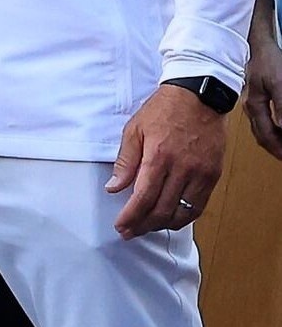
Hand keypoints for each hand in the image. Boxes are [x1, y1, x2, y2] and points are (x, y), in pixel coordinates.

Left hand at [106, 82, 226, 237]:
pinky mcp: (213, 174)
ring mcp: (201, 173)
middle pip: (161, 210)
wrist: (200, 94)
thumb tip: (114, 188)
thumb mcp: (135, 129)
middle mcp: (182, 167)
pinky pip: (198, 206)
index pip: (143, 198)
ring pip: (181, 213)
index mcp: (159, 156)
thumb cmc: (164, 109)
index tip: (121, 226)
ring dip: (162, 225)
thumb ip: (125, 161)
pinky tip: (170, 219)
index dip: (130, 217)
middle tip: (130, 232)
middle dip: (142, 226)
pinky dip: (183, 217)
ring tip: (147, 227)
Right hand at [245, 27, 281, 161]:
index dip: (278, 150)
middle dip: (276, 149)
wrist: (257, 43)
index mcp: (254, 107)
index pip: (266, 136)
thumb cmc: (267, 59)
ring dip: (275, 141)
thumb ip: (281, 107)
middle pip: (263, 137)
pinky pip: (264, 122)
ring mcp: (253, 104)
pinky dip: (274, 130)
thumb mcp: (279, 83)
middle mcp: (251, 108)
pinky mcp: (257, 99)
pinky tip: (279, 130)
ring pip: (263, 131)